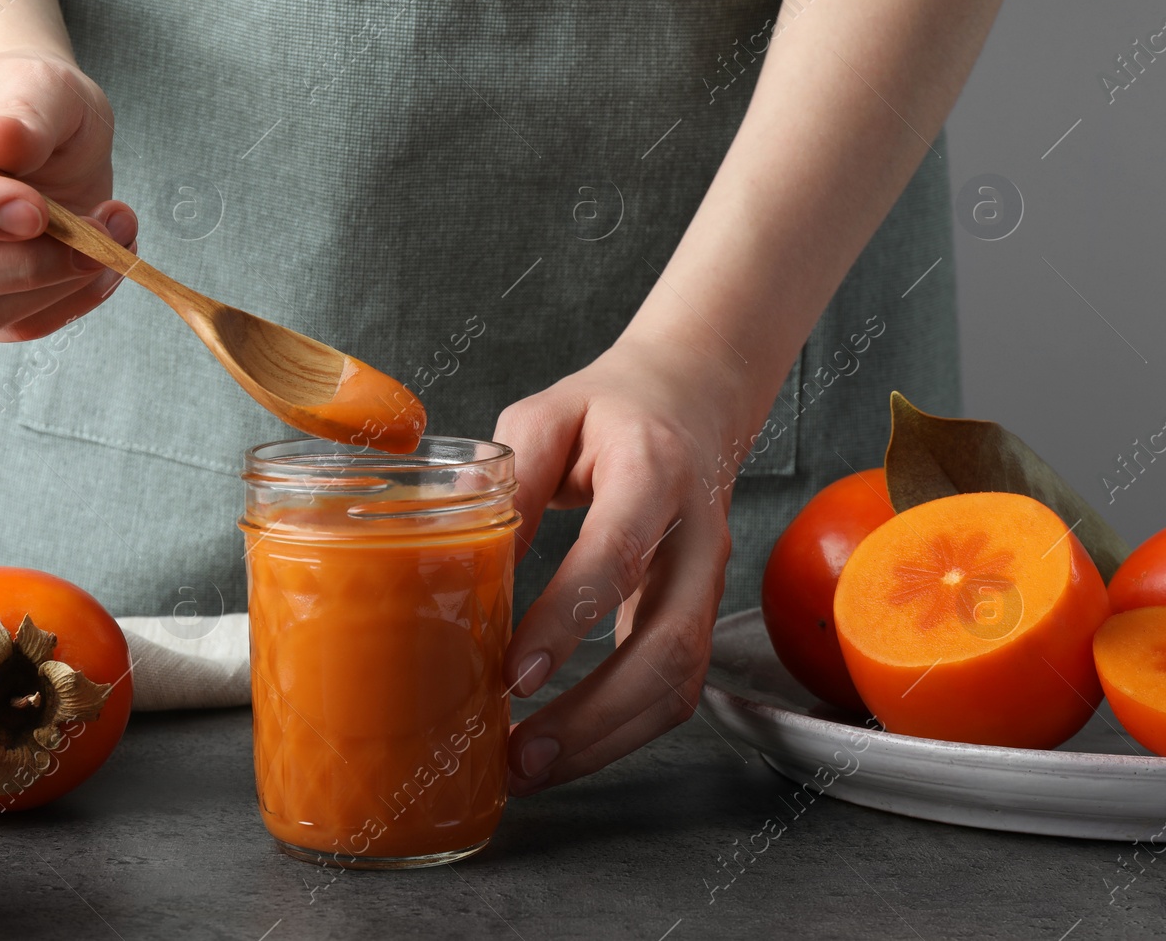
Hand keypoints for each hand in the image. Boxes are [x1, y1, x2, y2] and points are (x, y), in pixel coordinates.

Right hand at [0, 48, 136, 341]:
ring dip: (54, 282)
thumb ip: (26, 109)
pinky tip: (104, 258)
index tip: (35, 209)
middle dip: (15, 262)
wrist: (51, 138)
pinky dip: (72, 298)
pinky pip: (13, 326)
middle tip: (94, 232)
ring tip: (113, 231)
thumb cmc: (31, 102)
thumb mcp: (43, 83)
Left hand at [494, 337, 753, 794]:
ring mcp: (707, 580)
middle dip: (596, 714)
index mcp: (654, 473)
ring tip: (532, 768)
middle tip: (524, 753)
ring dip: (609, 738)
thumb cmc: (611, 408)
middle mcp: (697, 536)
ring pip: (680, 681)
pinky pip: (674, 685)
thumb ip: (509, 476)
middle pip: (669, 644)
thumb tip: (458, 549)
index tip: (515, 672)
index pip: (617, 554)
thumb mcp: (547, 415)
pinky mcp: (696, 611)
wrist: (692, 397)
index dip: (568, 619)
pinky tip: (564, 746)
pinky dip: (621, 729)